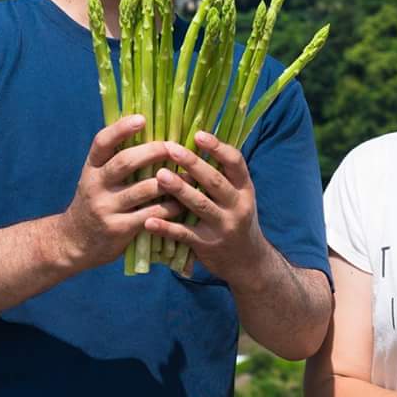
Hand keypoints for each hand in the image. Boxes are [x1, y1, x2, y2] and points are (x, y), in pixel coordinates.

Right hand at [58, 115, 179, 270]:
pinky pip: (151, 214)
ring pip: (144, 189)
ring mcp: (106, 207)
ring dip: (170, 181)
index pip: (102, 142)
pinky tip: (183, 203)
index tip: (142, 118)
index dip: (121, 129)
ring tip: (189, 175)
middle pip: (125, 162)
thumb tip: (148, 130)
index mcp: (91, 168)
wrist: (74, 242)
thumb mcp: (96, 179)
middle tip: (174, 147)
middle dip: (153, 151)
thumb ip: (115, 160)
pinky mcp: (119, 229)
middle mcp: (95, 185)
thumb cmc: (95, 202)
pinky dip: (170, 208)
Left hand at [147, 131, 269, 281]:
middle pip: (215, 181)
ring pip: (200, 205)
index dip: (217, 148)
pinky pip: (184, 234)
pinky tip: (148, 221)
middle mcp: (237, 206)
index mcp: (245, 189)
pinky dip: (166, 227)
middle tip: (171, 149)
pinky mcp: (207, 245)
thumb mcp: (238, 196)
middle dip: (193, 164)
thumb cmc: (235, 218)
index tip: (198, 135)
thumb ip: (222, 175)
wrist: (247, 261)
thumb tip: (194, 140)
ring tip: (159, 175)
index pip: (235, 163)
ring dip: (179, 190)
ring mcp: (223, 227)